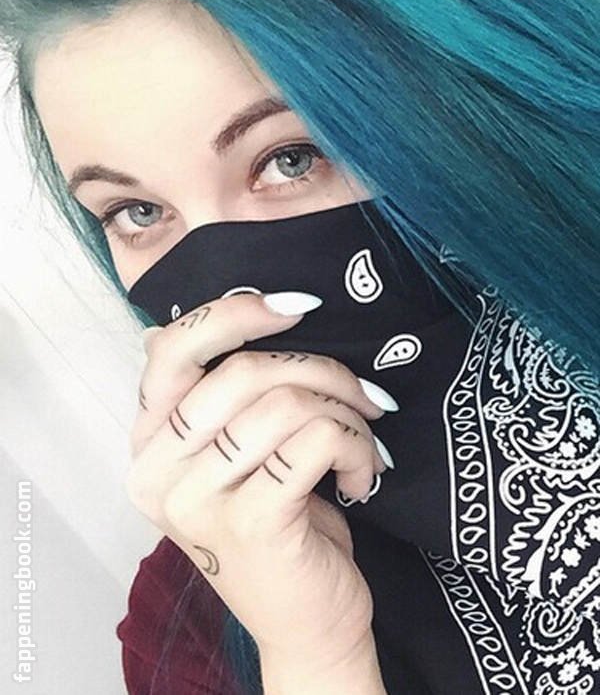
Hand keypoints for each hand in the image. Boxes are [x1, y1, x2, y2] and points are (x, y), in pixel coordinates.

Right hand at [125, 291, 393, 668]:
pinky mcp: (251, 524)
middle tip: (363, 393)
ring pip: (285, 403)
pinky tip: (365, 475)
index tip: (297, 308)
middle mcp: (157, 472)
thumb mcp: (235, 455)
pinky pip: (315, 441)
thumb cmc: (278, 524)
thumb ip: (218, 395)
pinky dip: (357, 447)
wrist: (304, 624)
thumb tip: (217, 315)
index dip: (235, 314)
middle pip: (241, 371)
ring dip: (347, 411)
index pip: (171, 352)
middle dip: (321, 369)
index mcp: (148, 445)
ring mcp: (199, 502)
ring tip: (366, 438)